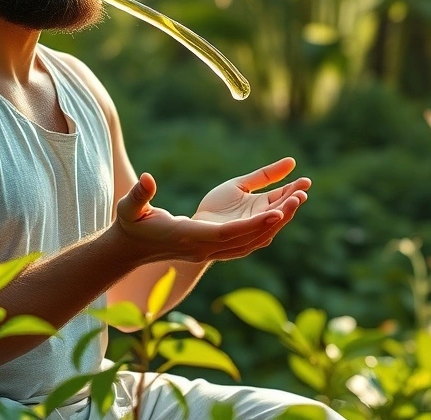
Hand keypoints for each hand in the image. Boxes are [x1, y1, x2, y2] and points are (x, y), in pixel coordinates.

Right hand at [112, 172, 284, 263]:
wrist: (131, 249)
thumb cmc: (131, 225)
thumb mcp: (130, 208)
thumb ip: (139, 194)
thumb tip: (147, 179)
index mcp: (189, 237)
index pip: (226, 234)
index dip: (252, 225)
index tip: (276, 213)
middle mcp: (204, 248)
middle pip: (247, 238)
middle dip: (274, 220)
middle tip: (299, 197)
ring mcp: (209, 252)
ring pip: (251, 242)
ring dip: (274, 223)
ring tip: (297, 199)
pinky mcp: (212, 249)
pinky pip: (245, 242)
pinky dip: (264, 229)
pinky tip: (279, 214)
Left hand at [193, 157, 309, 225]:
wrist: (189, 227)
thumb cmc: (216, 208)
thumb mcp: (241, 185)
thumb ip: (265, 176)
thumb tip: (292, 162)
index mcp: (261, 210)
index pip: (282, 200)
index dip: (294, 191)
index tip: (307, 181)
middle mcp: (257, 223)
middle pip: (280, 213)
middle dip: (292, 203)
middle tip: (303, 192)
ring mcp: (245, 232)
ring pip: (269, 225)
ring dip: (283, 214)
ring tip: (294, 200)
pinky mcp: (229, 236)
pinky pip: (249, 231)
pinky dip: (263, 223)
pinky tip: (273, 213)